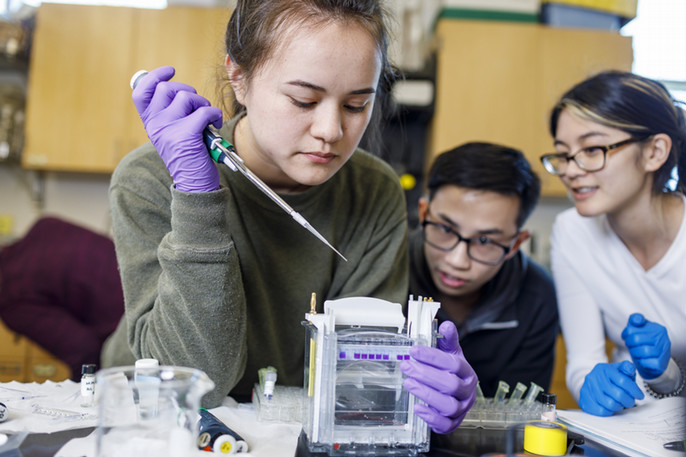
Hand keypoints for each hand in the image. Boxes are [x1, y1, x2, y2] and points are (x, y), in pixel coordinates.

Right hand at [132, 66, 222, 192]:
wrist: (194, 183)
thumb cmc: (188, 154)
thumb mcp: (171, 132)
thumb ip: (168, 112)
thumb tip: (173, 86)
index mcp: (149, 122)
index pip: (141, 91)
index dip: (154, 76)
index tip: (170, 72)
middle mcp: (155, 124)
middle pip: (167, 88)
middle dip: (188, 92)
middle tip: (197, 106)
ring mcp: (169, 129)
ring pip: (186, 97)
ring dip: (202, 103)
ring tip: (206, 118)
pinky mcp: (186, 135)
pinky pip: (204, 111)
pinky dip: (214, 115)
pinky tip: (214, 124)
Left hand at [401, 321, 476, 433]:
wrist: (456, 391)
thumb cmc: (450, 371)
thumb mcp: (450, 352)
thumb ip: (447, 339)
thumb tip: (447, 325)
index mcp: (468, 372)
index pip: (453, 364)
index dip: (433, 357)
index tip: (414, 350)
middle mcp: (468, 391)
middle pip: (450, 385)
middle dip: (425, 375)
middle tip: (406, 366)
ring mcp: (462, 408)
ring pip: (448, 405)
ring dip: (426, 394)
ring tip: (408, 383)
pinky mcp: (454, 422)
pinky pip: (446, 425)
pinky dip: (431, 417)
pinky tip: (417, 407)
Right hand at [578, 361, 643, 415]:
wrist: (592, 382)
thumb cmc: (610, 378)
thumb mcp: (619, 370)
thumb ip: (627, 368)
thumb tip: (630, 368)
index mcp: (603, 368)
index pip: (622, 381)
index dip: (634, 390)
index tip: (639, 395)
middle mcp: (593, 377)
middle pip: (618, 394)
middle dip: (629, 400)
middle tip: (630, 401)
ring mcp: (587, 388)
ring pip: (610, 404)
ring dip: (619, 406)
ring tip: (620, 403)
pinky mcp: (584, 400)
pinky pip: (601, 410)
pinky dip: (609, 411)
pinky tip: (610, 406)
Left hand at [621, 313, 670, 379]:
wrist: (654, 361)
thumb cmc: (644, 342)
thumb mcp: (639, 328)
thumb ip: (635, 319)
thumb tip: (637, 321)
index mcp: (657, 328)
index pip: (632, 329)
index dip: (626, 334)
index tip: (626, 336)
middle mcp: (663, 338)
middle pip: (636, 339)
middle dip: (629, 344)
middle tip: (631, 346)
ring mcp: (664, 351)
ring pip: (643, 351)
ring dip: (635, 354)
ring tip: (636, 353)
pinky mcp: (661, 363)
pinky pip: (646, 363)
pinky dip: (641, 362)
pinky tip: (642, 360)